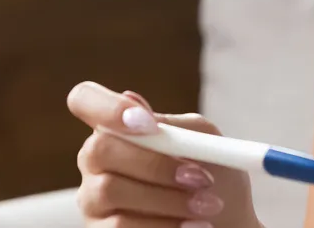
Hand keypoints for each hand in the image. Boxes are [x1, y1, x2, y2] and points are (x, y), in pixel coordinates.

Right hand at [68, 81, 260, 227]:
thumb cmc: (215, 180)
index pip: (85, 99)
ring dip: (167, 200)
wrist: (228, 224)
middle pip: (99, 149)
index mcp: (118, 129)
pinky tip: (192, 227)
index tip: (146, 123)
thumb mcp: (204, 143)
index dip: (106, 106)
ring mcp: (93, 201)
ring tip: (207, 208)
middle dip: (154, 164)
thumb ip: (171, 125)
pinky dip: (163, 226)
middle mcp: (96, 163)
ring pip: (110, 190)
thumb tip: (131, 99)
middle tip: (200, 179)